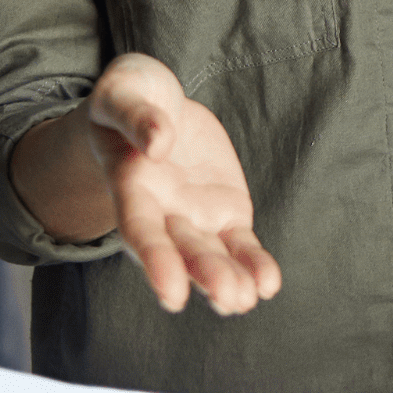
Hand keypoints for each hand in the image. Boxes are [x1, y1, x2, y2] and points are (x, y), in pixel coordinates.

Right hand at [85, 52, 282, 315]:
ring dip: (230, 278)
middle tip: (231, 299)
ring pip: (212, 254)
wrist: (155, 105)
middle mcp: (161, 212)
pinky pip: (240, 242)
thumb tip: (159, 143)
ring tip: (249, 300)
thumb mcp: (123, 92)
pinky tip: (268, 284)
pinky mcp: (225, 211)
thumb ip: (137, 117)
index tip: (173, 295)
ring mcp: (194, 216)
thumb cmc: (130, 97)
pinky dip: (253, 263)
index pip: (141, 230)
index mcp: (130, 186)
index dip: (156, 262)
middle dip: (205, 276)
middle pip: (182, 250)